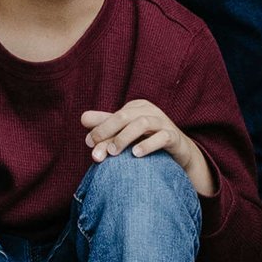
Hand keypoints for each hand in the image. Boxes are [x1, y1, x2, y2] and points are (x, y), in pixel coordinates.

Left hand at [82, 99, 214, 194]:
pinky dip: (147, 145)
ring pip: (142, 123)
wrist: (179, 154)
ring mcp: (164, 123)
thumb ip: (106, 125)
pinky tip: (135, 154)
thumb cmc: (148, 140)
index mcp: (137, 107)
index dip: (100, 128)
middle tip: (97, 150)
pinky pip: (162, 137)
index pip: (114, 116)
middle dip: (108, 131)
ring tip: (113, 152)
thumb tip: (82, 118)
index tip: (89, 143)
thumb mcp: (126, 132)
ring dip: (125, 138)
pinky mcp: (174, 137)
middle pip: (125, 116)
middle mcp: (150, 111)